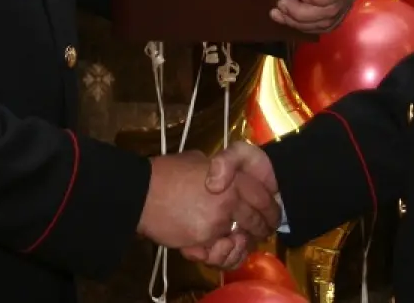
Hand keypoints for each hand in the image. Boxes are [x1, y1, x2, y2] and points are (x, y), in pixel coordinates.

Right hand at [137, 150, 279, 267]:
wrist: (142, 192)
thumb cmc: (166, 172)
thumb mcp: (197, 160)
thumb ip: (216, 169)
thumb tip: (221, 175)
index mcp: (233, 179)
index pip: (263, 198)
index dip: (271, 208)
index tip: (271, 214)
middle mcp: (230, 202)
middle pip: (257, 221)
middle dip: (262, 229)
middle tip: (261, 232)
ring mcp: (217, 223)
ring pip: (241, 240)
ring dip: (242, 244)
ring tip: (240, 243)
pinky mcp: (202, 241)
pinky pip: (221, 253)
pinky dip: (222, 254)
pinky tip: (219, 249)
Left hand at [271, 0, 356, 33]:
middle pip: (331, 10)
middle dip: (302, 12)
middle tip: (281, 3)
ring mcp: (345, 3)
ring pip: (325, 22)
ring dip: (298, 22)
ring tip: (278, 12)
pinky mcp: (337, 15)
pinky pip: (322, 27)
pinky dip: (302, 27)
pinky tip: (284, 19)